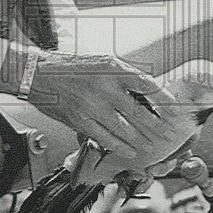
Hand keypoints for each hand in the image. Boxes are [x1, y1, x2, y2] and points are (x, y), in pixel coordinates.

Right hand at [26, 51, 199, 176]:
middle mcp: (104, 87)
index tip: (174, 108)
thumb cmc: (70, 66)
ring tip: (153, 146)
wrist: (38, 74)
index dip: (163, 99)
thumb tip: (145, 91)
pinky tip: (130, 151)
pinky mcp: (80, 120)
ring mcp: (92, 106)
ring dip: (141, 140)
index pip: (146, 85)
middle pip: (139, 112)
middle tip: (168, 135)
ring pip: (125, 129)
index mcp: (112, 69)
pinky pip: (105, 138)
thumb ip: (122, 76)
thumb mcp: (101, 62)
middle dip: (157, 127)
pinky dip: (120, 146)